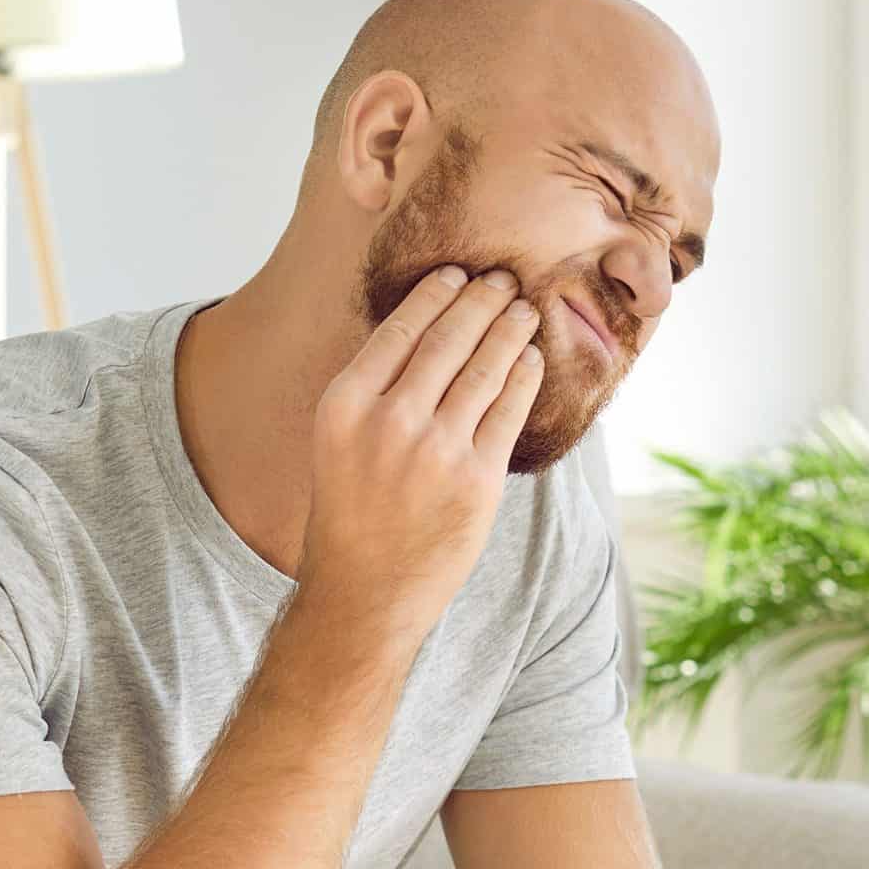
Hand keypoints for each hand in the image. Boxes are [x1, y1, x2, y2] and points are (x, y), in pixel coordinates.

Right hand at [299, 264, 542, 638]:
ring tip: (524, 309)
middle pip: (448, 338)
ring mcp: (437, 450)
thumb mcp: (337, 443)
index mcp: (344, 405)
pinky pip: (510, 410)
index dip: (435, 294)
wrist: (364, 594)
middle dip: (482, 299)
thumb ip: (373, 391)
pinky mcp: (477, 479)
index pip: (399, 328)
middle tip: (503, 278)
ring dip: (511, 328)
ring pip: (486, 367)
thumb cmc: (350, 515)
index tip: (455, 274)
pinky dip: (525, 376)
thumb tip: (425, 329)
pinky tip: (531, 358)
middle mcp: (389, 421)